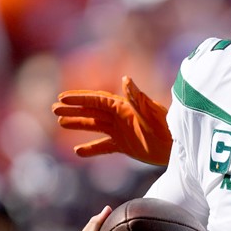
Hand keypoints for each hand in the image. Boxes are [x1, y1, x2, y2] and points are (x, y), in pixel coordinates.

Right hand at [53, 75, 172, 165]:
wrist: (176, 146)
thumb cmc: (165, 126)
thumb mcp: (149, 112)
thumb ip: (137, 97)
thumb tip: (126, 79)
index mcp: (123, 106)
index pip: (97, 100)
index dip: (79, 99)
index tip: (62, 98)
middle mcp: (120, 117)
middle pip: (92, 111)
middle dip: (74, 109)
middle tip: (54, 109)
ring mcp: (121, 131)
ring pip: (94, 126)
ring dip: (78, 124)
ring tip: (60, 123)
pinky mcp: (124, 146)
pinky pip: (103, 146)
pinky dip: (91, 148)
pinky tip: (78, 151)